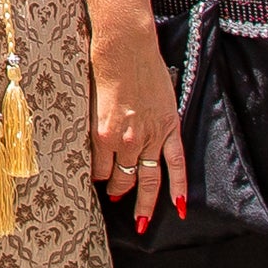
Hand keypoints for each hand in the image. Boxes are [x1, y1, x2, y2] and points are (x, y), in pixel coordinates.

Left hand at [87, 17, 186, 232]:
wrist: (125, 46)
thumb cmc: (101, 68)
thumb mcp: (88, 103)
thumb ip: (93, 128)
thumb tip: (93, 148)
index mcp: (102, 135)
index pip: (100, 170)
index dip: (99, 178)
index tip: (98, 182)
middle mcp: (126, 140)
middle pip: (123, 178)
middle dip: (118, 193)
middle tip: (116, 201)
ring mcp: (150, 136)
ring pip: (149, 177)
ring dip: (144, 201)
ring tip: (140, 222)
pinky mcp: (169, 127)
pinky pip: (176, 163)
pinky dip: (178, 187)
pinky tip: (178, 207)